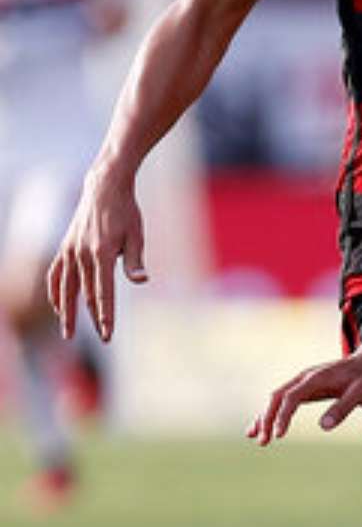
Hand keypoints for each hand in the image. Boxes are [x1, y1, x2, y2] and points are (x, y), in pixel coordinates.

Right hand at [47, 167, 146, 341]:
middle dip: (95, 318)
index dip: (106, 315)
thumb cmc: (126, 212)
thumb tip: (141, 280)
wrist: (104, 188)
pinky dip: (55, 291)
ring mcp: (70, 250)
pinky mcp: (65, 247)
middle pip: (87, 294)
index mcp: (102, 253)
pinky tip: (58, 306)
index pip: (103, 292)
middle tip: (104, 338)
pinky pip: (56, 274)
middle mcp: (82, 254)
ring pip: (66, 288)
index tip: (108, 334)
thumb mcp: (136, 234)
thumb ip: (135, 261)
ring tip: (69, 332)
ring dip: (68, 311)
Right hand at [247, 351, 361, 444]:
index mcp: (316, 378)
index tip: (278, 435)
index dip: (283, 416)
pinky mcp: (304, 389)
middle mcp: (304, 378)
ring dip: (265, 417)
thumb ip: (344, 407)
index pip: (292, 397)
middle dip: (267, 419)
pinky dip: (271, 414)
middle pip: (277, 397)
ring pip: (276, 399)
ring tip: (256, 438)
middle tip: (263, 441)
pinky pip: (282, 401)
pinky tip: (262, 428)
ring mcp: (302, 383)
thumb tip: (324, 426)